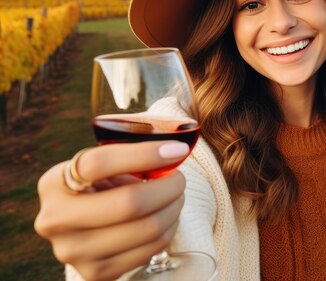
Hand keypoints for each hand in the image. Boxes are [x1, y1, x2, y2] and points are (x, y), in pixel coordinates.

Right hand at [35, 141, 189, 280]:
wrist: (83, 228)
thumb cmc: (100, 187)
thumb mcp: (103, 166)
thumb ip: (131, 156)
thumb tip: (174, 152)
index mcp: (54, 183)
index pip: (99, 164)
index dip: (144, 155)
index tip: (176, 150)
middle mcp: (56, 220)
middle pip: (130, 203)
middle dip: (169, 187)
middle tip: (179, 179)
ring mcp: (74, 251)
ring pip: (147, 228)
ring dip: (174, 208)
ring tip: (176, 197)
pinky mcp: (96, 273)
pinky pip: (151, 248)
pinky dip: (169, 229)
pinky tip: (166, 217)